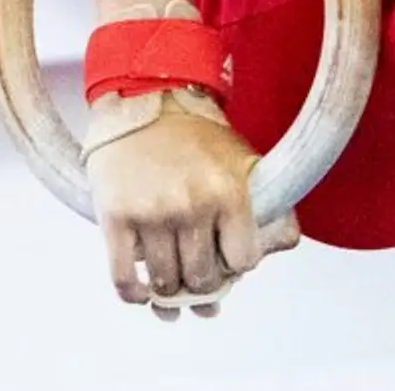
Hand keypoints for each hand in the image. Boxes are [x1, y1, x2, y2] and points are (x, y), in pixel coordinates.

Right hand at [85, 99, 298, 318]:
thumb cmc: (197, 134)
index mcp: (230, 191)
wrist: (147, 100)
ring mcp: (152, 213)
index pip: (242, 261)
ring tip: (175, 289)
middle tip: (201, 278)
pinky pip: (124, 278)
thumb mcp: (244, 160)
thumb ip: (266, 203)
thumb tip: (278, 247)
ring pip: (166, 282)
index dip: (237, 266)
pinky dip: (136, 295)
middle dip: (205, 285)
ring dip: (171, 294)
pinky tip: (144, 293)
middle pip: (203, 277)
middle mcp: (192, 204)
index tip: (230, 261)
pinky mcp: (116, 217)